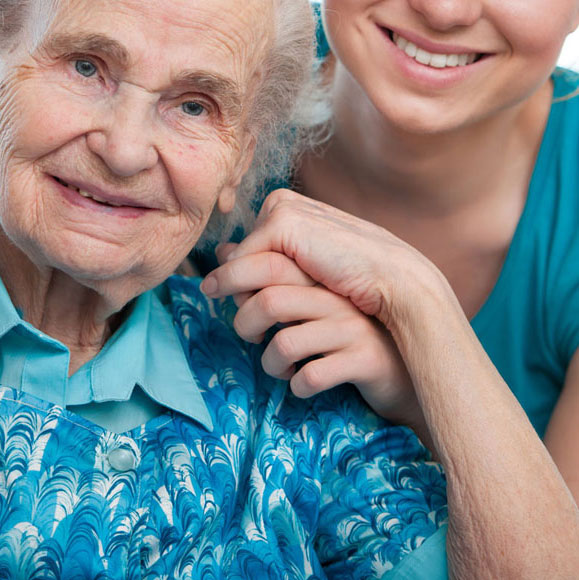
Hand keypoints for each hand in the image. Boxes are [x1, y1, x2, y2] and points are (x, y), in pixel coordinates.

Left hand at [201, 190, 446, 435]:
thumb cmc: (353, 330)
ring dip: (270, 363)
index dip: (236, 279)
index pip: (269, 264)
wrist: (413, 364)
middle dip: (244, 322)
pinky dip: (297, 385)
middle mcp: (337, 298)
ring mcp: (351, 328)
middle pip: (270, 301)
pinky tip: (302, 383)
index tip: (224, 296)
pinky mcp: (363, 360)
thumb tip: (226, 252)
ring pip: (285, 342)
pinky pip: (312, 375)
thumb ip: (275, 272)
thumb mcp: (315, 295)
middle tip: (249, 335)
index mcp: (324, 277)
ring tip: (277, 366)